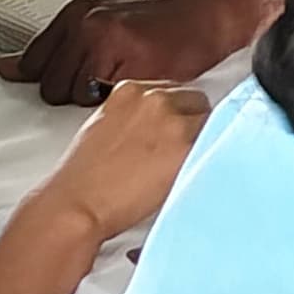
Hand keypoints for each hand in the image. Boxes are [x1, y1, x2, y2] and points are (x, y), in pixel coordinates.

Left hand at [5, 0, 242, 102]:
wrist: (207, 18)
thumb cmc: (160, 27)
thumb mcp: (101, 25)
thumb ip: (56, 48)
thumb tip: (6, 67)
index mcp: (75, 15)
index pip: (32, 62)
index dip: (45, 80)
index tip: (57, 84)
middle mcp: (85, 25)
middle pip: (49, 87)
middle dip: (73, 94)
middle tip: (105, 84)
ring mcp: (105, 43)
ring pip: (74, 98)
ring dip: (94, 102)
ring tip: (121, 85)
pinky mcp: (128, 65)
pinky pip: (102, 103)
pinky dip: (115, 105)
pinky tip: (134, 89)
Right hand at [28, 81, 208, 250]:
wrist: (77, 202)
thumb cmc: (84, 176)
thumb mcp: (104, 127)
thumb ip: (134, 116)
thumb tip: (158, 125)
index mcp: (131, 90)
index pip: (173, 91)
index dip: (176, 114)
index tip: (174, 130)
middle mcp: (155, 99)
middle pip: (196, 101)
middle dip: (191, 123)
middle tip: (178, 151)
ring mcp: (173, 121)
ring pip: (211, 121)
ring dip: (203, 139)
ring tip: (182, 166)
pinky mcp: (186, 147)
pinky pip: (216, 144)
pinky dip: (211, 156)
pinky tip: (193, 172)